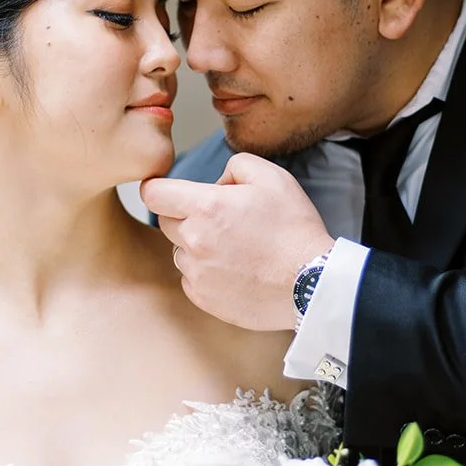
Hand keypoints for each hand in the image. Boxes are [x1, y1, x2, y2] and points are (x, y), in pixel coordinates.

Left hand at [141, 154, 334, 330]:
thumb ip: (236, 166)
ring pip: (179, 252)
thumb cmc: (295, 229)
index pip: (153, 194)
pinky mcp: (204, 298)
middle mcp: (194, 241)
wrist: (312, 283)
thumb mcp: (272, 177)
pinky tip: (235, 270)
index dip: (157, 188)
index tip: (166, 190)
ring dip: (196, 246)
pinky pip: (191, 279)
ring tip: (233, 248)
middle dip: (183, 215)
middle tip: (219, 219)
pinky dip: (205, 273)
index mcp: (206, 208)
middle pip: (165, 222)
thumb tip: (217, 182)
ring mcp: (197, 274)